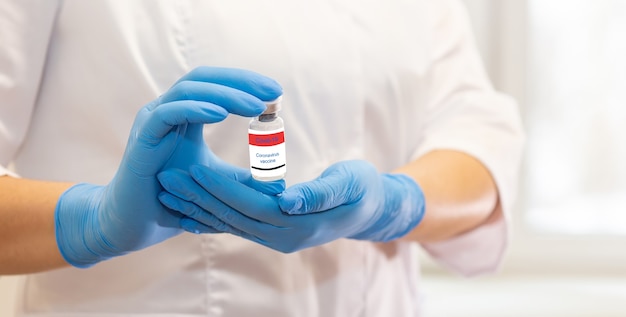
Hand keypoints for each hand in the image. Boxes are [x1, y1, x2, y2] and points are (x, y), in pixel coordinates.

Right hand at [55, 67, 282, 266]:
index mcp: (184, 117)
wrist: (134, 225)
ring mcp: (153, 121)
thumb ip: (244, 180)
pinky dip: (194, 108)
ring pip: (188, 90)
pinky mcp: (142, 138)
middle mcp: (167, 111)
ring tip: (255, 105)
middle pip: (204, 79)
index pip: (215, 85)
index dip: (245, 83)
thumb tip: (279, 183)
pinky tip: (221, 113)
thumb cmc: (172, 201)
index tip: (275, 93)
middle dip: (240, 82)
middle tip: (273, 91)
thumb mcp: (216, 186)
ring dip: (225, 94)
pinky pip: (167, 113)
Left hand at [156, 160, 424, 252]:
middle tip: (166, 177)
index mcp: (299, 223)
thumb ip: (318, 193)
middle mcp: (283, 236)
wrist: (372, 209)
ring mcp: (278, 238)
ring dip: (199, 207)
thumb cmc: (363, 189)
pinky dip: (212, 217)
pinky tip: (191, 209)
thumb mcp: (349, 184)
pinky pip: (238, 226)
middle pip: (233, 216)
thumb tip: (286, 200)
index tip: (191, 168)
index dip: (220, 188)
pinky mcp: (274, 232)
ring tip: (170, 190)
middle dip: (199, 197)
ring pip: (231, 222)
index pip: (250, 204)